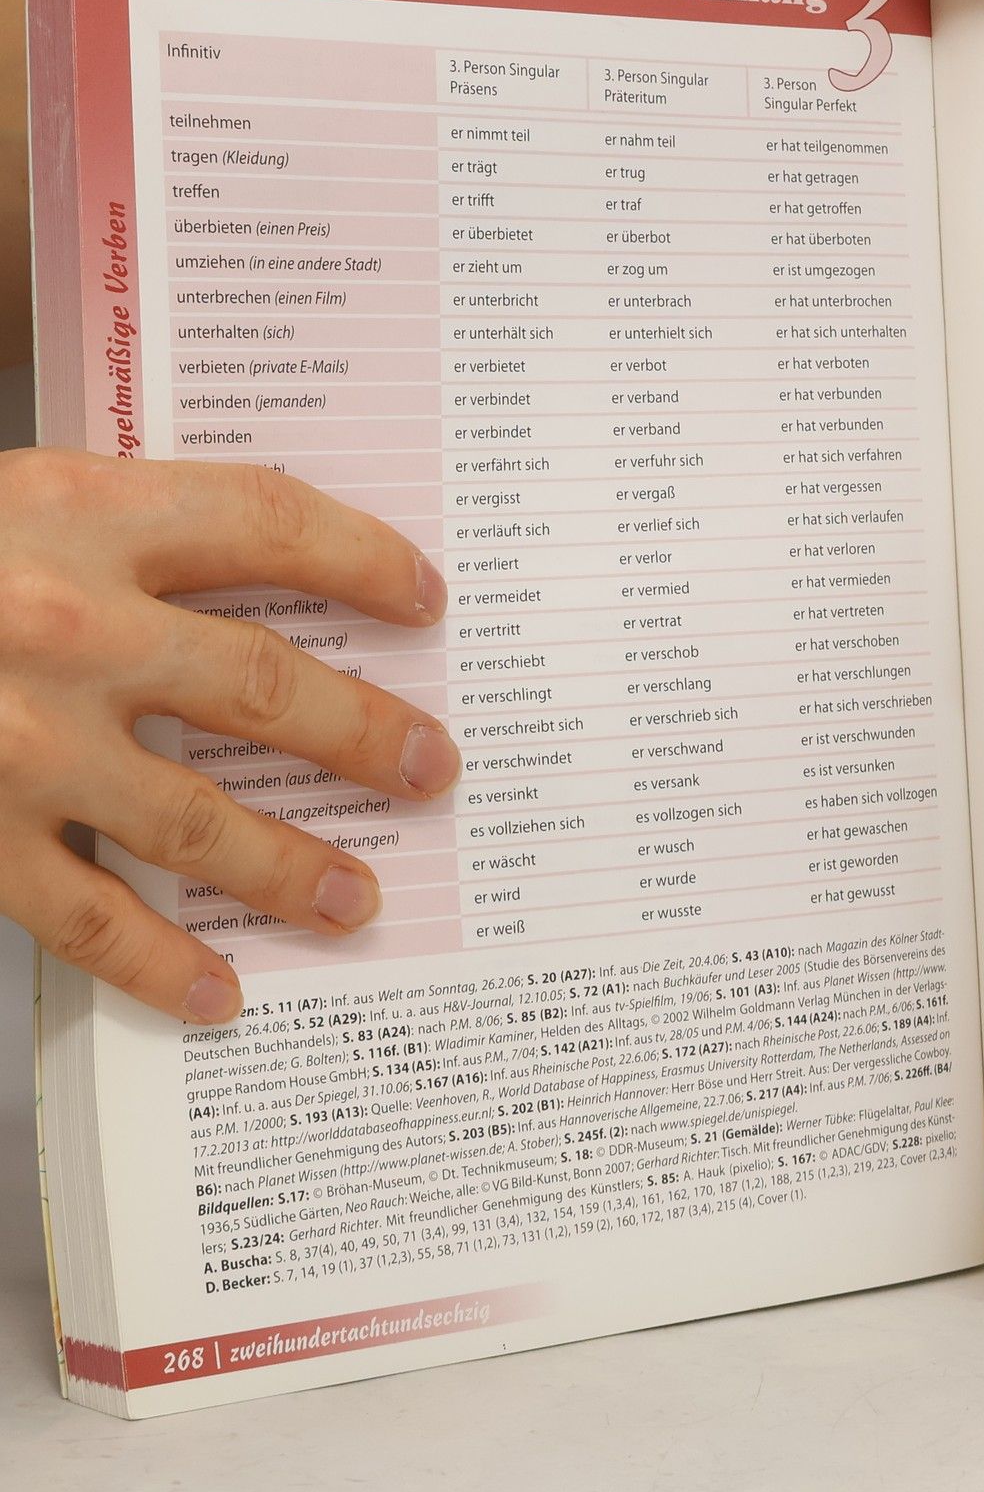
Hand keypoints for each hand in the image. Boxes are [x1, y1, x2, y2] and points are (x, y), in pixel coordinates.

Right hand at [0, 450, 458, 1024]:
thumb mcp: (7, 496)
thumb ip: (118, 531)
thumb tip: (258, 571)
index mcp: (77, 509)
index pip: (268, 519)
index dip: (363, 559)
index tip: (424, 600)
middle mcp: (63, 621)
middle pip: (265, 681)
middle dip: (366, 732)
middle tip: (433, 769)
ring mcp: (16, 740)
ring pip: (196, 815)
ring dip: (290, 865)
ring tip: (357, 899)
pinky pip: (84, 916)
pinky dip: (157, 963)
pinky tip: (219, 995)